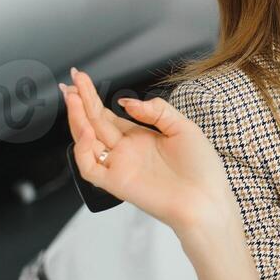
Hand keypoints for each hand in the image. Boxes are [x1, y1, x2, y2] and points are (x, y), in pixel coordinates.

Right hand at [60, 67, 237, 236]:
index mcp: (141, 138)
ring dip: (77, 119)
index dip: (93, 97)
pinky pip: (89, 168)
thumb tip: (127, 101)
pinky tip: (86, 131)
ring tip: (73, 98)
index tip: (82, 78)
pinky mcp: (116, 183)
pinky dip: (83, 150)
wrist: (207, 200)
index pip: (108, 115)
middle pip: (94, 123)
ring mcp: (120, 166)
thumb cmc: (202, 170)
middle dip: (80, 101)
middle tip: (71, 80)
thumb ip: (156, 110)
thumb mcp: (183, 128)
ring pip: (86, 142)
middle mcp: (127, 151)